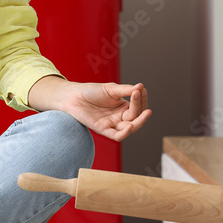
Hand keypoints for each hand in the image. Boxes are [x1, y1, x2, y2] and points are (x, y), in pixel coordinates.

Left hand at [30, 77, 151, 141]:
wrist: (73, 96)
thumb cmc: (91, 91)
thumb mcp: (111, 89)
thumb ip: (125, 90)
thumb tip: (141, 86)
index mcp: (123, 106)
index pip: (138, 106)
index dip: (141, 100)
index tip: (141, 90)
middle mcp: (120, 117)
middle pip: (136, 119)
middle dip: (142, 114)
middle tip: (148, 110)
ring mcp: (112, 124)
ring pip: (130, 128)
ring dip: (139, 123)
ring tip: (144, 115)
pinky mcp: (103, 130)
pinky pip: (117, 136)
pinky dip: (125, 133)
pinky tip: (130, 126)